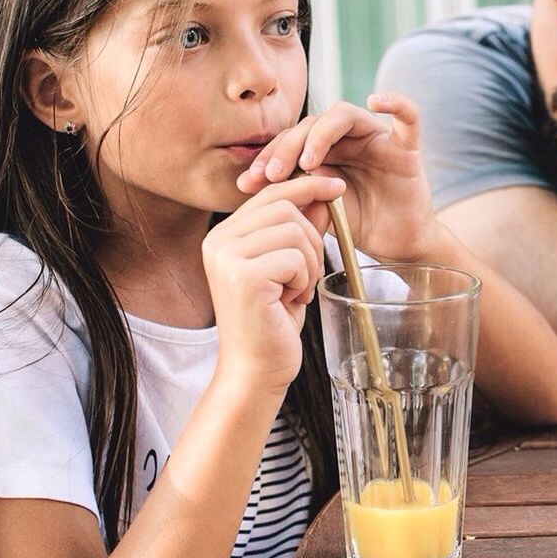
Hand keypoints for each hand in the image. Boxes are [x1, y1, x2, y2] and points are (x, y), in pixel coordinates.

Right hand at [203, 176, 343, 394]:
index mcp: (224, 235)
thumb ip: (302, 230)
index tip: (337, 187)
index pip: (271, 194)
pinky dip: (304, 280)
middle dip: (311, 240)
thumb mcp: (291, 268)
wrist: (255, 370)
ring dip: (309, 263)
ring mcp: (227, 257)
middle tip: (306, 277)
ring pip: (293, 231)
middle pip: (285, 208)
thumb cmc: (273, 322)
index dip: (307, 186)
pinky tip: (292, 301)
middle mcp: (218, 241)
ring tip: (296, 291)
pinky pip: (294, 257)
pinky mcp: (243, 277)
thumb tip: (323, 194)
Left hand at [236, 93, 440, 262]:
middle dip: (286, 148)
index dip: (267, 157)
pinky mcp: (407, 148)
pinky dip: (395, 102)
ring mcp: (377, 140)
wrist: (396, 245)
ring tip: (306, 163)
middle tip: (271, 176)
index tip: (247, 183)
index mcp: (325, 149)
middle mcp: (348, 138)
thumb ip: (296, 192)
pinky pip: (408, 116)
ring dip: (320, 134)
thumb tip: (257, 184)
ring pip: (345, 115)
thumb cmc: (358, 224)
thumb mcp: (318, 209)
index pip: (290, 139)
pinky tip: (376, 100)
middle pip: (312, 123)